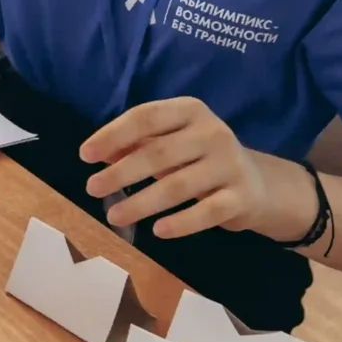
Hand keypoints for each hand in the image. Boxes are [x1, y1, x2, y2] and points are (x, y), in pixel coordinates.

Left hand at [78, 97, 310, 240]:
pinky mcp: (241, 197)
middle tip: (92, 188)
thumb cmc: (200, 159)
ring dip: (141, 202)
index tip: (85, 155)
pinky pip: (207, 212)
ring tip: (113, 216)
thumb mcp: (170, 143)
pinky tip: (157, 230)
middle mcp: (213, 132)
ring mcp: (230, 164)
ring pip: (178, 185)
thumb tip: (97, 154)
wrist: (256, 184)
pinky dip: (181, 223)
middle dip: (121, 172)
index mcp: (190, 111)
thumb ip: (136, 145)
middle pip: (158, 152)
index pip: (146, 117)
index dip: (113, 135)